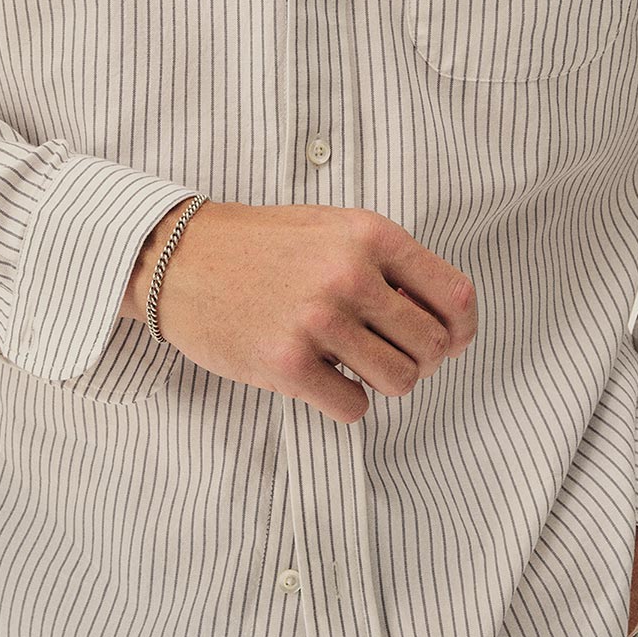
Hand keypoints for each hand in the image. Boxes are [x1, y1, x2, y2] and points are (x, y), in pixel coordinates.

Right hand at [123, 200, 476, 421]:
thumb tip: (446, 326)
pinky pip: (353, 407)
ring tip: (348, 364)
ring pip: (400, 382)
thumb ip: (388, 266)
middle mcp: (350, 274)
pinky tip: (318, 377)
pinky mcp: (286, 362)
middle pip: (432, 347)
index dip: (461, 330)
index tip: (449, 344)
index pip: (456, 296)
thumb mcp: (333, 229)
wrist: (176, 257)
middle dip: (417, 360)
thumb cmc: (259, 245)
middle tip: (383, 354)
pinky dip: (343, 402)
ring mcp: (318, 319)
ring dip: (380, 382)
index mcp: (370, 234)